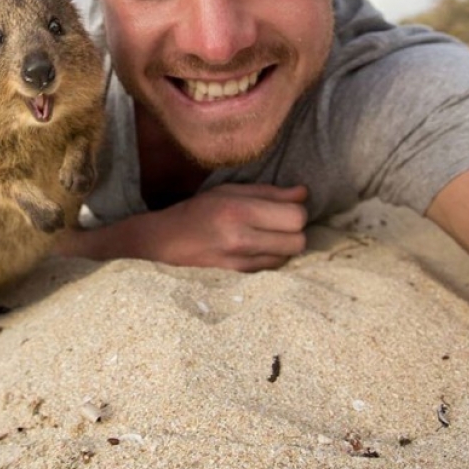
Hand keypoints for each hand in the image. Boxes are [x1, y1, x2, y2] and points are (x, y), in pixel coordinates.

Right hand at [56, 183, 308, 270]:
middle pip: (298, 241)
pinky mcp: (238, 278)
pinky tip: (256, 249)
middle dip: (294, 231)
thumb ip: (268, 192)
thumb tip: (304, 193)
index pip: (295, 217)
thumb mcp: (229, 190)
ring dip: (284, 246)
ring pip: (288, 258)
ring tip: (266, 236)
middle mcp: (241, 239)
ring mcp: (240, 263)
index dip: (297, 211)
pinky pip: (272, 269)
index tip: (287, 207)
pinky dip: (271, 259)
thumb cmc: (198, 210)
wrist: (164, 242)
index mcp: (239, 210)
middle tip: (279, 223)